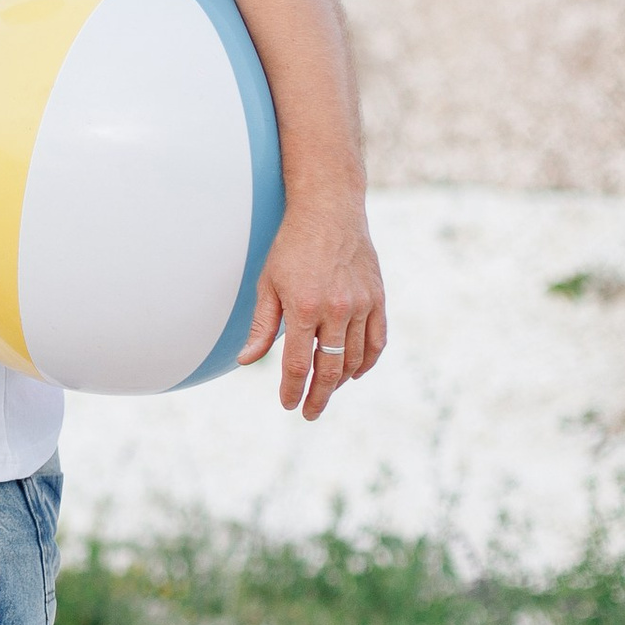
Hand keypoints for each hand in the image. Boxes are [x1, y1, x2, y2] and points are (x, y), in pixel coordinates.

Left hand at [240, 196, 386, 419]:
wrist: (329, 211)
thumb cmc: (292, 246)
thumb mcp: (267, 284)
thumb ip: (262, 326)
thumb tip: (246, 360)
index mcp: (305, 307)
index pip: (299, 365)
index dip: (292, 390)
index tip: (288, 405)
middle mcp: (337, 309)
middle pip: (330, 369)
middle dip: (318, 397)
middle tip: (309, 413)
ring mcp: (362, 305)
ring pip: (355, 359)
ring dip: (340, 381)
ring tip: (325, 390)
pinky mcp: (378, 298)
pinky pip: (377, 341)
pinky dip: (366, 362)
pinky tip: (354, 372)